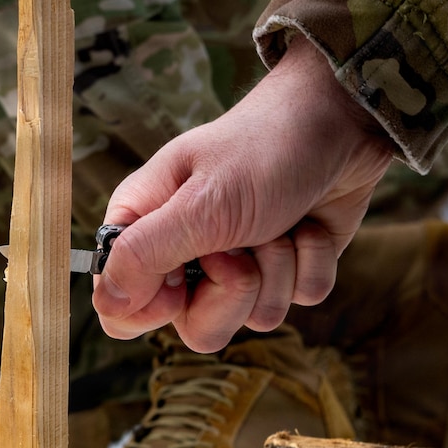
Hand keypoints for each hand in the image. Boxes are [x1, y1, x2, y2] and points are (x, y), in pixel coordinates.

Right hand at [93, 44, 398, 350]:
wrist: (339, 120)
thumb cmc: (260, 149)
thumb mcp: (199, 203)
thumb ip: (145, 255)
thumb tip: (108, 305)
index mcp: (147, 231)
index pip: (123, 309)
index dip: (151, 311)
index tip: (182, 285)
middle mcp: (189, 254)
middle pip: (197, 327)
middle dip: (232, 290)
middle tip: (239, 243)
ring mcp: (242, 263)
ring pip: (255, 318)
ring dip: (278, 268)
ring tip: (279, 222)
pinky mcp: (289, 267)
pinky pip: (300, 299)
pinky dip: (312, 262)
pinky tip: (309, 225)